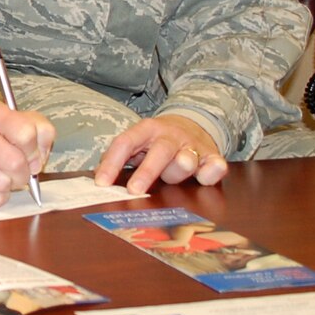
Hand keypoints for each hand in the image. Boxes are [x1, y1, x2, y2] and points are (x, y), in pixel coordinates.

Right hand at [0, 102, 55, 207]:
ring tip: (5, 174)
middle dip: (24, 171)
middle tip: (20, 169)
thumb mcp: (30, 124)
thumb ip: (43, 134)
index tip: (31, 153)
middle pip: (15, 162)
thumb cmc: (7, 136)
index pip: (25, 134)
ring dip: (11, 184)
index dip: (34, 150)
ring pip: (3, 183)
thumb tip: (37, 159)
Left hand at [94, 115, 225, 193]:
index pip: (125, 143)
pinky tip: (204, 177)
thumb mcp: (138, 142)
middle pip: (159, 151)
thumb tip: (98, 179)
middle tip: (134, 190)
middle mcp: (170, 136)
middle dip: (147, 171)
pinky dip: (211, 172)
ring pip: (186, 159)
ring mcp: (192, 146)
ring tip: (173, 177)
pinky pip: (215, 166)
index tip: (101, 184)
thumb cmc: (157, 142)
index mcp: (146, 130)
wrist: (192, 124)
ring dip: (179, 170)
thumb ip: (121, 157)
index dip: (112, 163)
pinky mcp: (212, 157)